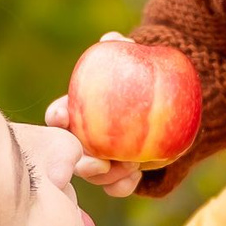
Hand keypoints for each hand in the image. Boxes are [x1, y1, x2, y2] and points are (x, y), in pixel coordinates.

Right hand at [48, 31, 145, 198]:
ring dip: (106, 175)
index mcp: (77, 112)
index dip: (56, 117)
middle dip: (78, 161)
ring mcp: (99, 160)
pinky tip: (135, 177)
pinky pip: (115, 186)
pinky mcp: (118, 175)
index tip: (62, 117)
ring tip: (128, 166)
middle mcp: (82, 139)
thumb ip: (122, 49)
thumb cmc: (142, 77)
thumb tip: (113, 40)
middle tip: (97, 160)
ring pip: (92, 175)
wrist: (169, 106)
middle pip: (71, 154)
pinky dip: (122, 185)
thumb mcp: (135, 59)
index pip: (58, 115)